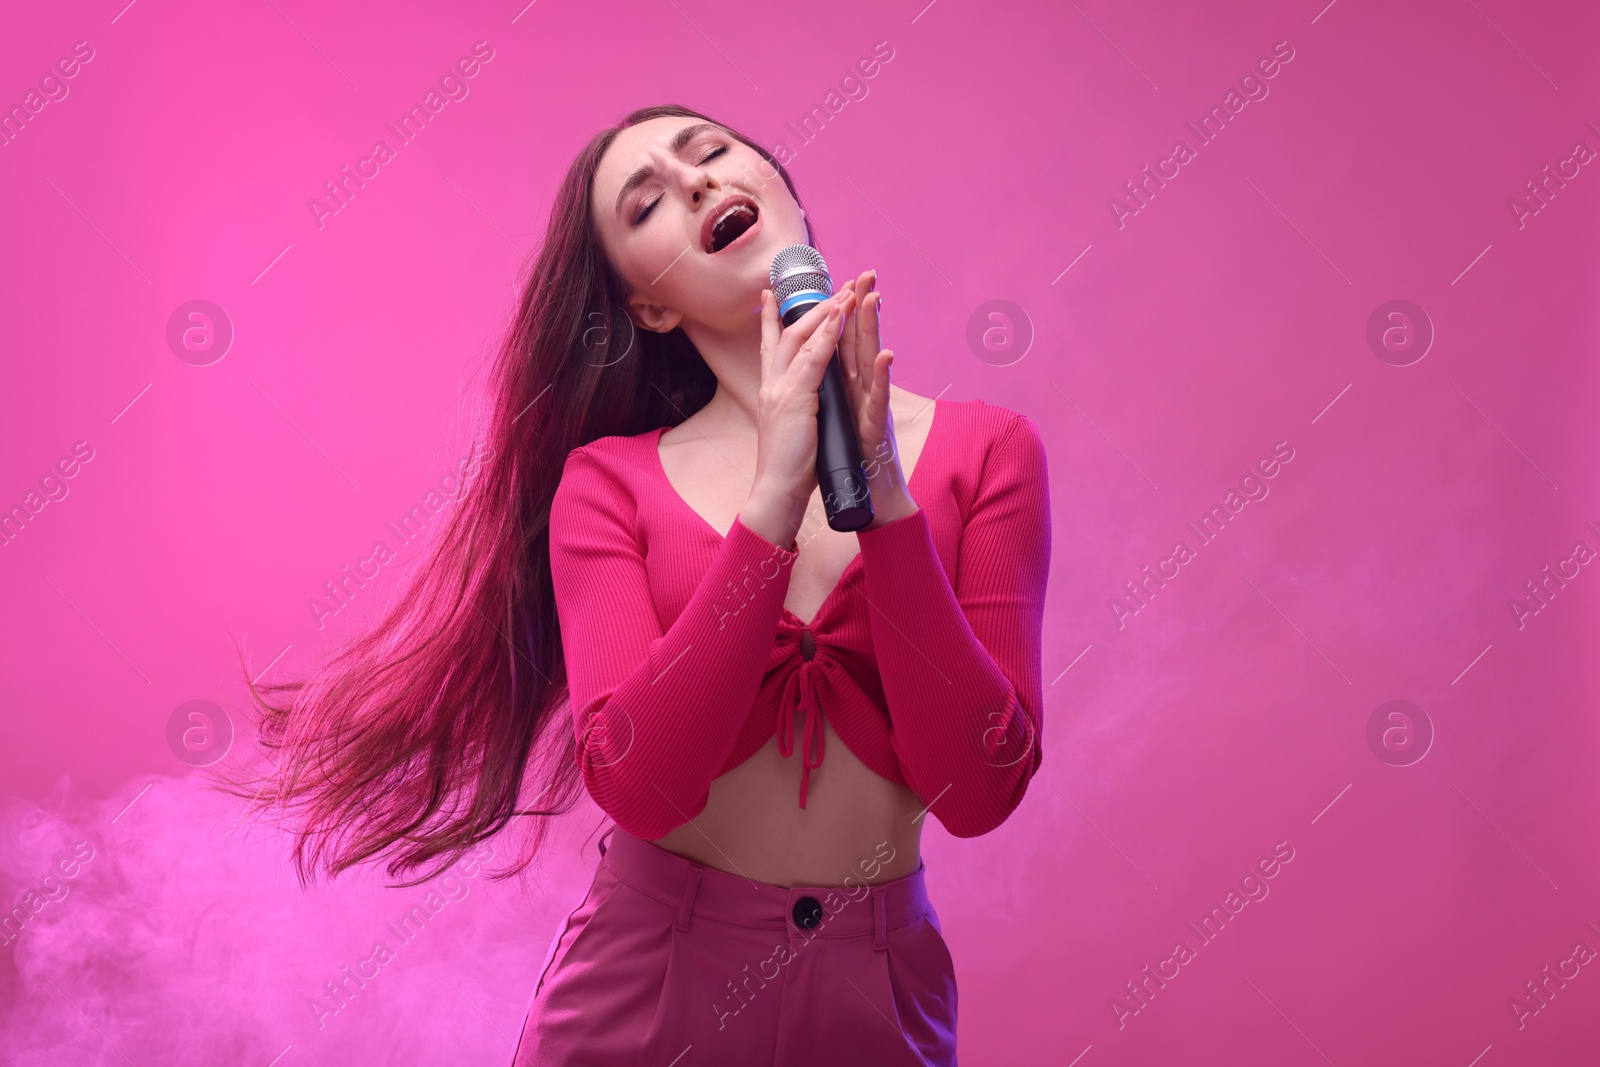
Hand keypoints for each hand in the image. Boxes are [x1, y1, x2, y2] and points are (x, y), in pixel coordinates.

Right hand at [744, 288, 850, 544]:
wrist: (777, 491)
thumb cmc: (787, 469)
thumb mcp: (790, 428)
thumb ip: (795, 408)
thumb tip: (805, 398)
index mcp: (770, 393)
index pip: (769, 346)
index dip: (771, 319)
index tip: (770, 294)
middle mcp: (772, 385)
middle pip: (788, 333)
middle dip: (808, 306)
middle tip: (829, 283)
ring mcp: (782, 390)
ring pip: (803, 339)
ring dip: (825, 312)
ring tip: (845, 291)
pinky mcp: (797, 399)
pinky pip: (815, 358)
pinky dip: (828, 334)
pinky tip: (841, 316)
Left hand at [837, 270, 915, 526]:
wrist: (860, 491)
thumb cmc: (844, 454)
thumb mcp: (830, 413)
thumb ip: (830, 385)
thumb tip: (820, 362)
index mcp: (844, 385)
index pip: (842, 340)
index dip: (843, 311)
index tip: (844, 280)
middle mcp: (860, 390)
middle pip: (859, 340)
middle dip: (862, 306)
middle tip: (867, 273)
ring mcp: (869, 405)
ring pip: (871, 360)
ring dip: (873, 328)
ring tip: (875, 298)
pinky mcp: (874, 425)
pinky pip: (879, 398)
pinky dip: (883, 376)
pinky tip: (887, 356)